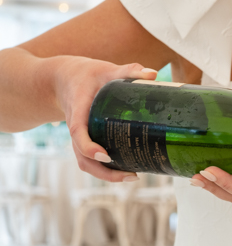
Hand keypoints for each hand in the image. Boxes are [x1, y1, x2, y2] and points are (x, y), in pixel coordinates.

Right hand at [51, 56, 158, 181]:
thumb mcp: (105, 69)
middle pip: (82, 156)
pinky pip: (89, 160)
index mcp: (77, 108)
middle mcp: (75, 127)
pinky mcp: (83, 140)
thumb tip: (153, 75)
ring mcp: (78, 137)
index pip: (77, 131)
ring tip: (132, 176)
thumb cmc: (86, 74)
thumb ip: (128, 71)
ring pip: (84, 162)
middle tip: (131, 175)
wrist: (64, 79)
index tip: (105, 156)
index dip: (88, 146)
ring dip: (105, 175)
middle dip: (103, 171)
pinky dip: (104, 169)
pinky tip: (125, 169)